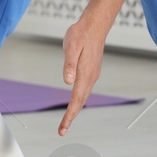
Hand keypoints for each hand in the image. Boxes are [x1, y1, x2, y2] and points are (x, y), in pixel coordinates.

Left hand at [60, 14, 107, 135]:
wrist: (94, 26)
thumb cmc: (81, 34)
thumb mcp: (71, 46)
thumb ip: (69, 64)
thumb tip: (67, 81)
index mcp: (85, 74)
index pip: (76, 99)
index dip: (69, 115)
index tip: (63, 128)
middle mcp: (90, 77)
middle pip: (80, 102)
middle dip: (71, 117)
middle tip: (62, 131)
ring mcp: (92, 75)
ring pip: (83, 97)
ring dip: (75, 110)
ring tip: (66, 121)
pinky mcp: (91, 71)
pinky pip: (84, 90)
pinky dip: (78, 100)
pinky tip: (74, 102)